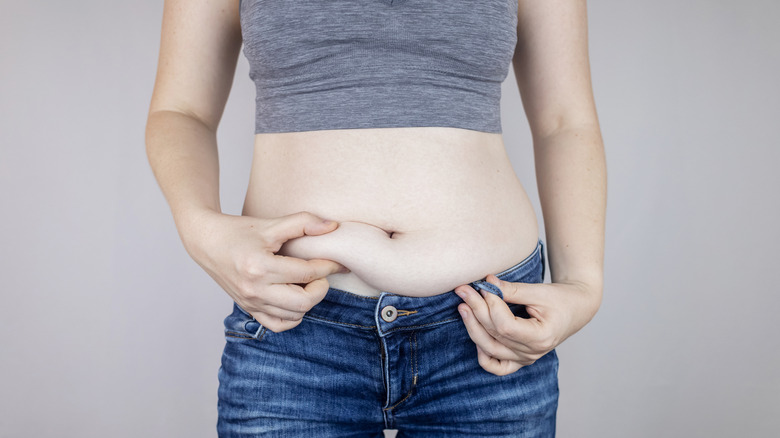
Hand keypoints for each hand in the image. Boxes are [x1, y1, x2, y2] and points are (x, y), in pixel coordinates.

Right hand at [178, 209, 348, 332]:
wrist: (207, 242)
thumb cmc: (238, 231)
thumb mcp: (271, 224)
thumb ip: (304, 223)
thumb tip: (333, 227)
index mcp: (261, 267)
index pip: (307, 273)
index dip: (328, 267)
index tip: (337, 262)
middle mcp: (255, 290)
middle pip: (303, 302)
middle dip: (320, 287)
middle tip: (320, 274)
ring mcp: (251, 302)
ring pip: (294, 316)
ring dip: (308, 302)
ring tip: (306, 283)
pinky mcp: (249, 308)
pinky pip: (277, 324)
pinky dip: (292, 316)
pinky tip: (295, 299)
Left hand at [454, 274, 598, 375]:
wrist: (575, 309)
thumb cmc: (560, 299)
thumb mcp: (538, 291)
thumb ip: (511, 290)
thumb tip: (486, 282)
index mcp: (542, 337)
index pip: (506, 325)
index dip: (491, 305)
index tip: (484, 284)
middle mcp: (532, 353)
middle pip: (495, 335)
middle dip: (476, 309)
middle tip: (463, 290)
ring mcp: (525, 358)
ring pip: (490, 349)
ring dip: (472, 327)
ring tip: (463, 306)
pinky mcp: (519, 359)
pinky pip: (496, 366)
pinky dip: (483, 355)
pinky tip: (475, 334)